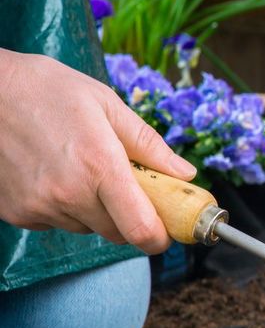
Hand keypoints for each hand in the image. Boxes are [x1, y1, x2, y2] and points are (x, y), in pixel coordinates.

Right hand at [0, 50, 195, 253]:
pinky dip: (64, 207)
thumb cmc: (48, 90)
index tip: (168, 229)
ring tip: (82, 168)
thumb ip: (149, 145)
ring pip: (87, 227)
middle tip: (128, 186)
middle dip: (132, 216)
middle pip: (118, 233)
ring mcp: (38, 207)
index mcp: (100, 166)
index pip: (140, 229)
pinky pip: (56, 222)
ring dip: (96, 210)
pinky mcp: (16, 212)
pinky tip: (55, 174)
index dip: (160, 237)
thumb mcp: (108, 105)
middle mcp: (68, 194)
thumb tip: (184, 173)